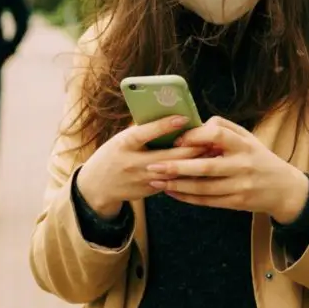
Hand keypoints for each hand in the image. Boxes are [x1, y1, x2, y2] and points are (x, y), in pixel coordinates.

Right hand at [76, 115, 208, 219]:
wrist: (97, 186)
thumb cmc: (113, 155)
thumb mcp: (121, 139)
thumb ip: (142, 131)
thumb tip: (167, 116)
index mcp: (124, 145)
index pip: (145, 133)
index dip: (165, 125)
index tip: (184, 117)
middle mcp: (133, 163)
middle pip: (168, 157)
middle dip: (191, 148)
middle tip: (210, 139)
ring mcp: (142, 180)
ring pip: (174, 172)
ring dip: (193, 163)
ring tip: (211, 152)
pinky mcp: (149, 191)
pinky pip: (172, 182)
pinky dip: (186, 174)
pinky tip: (201, 167)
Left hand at [145, 116, 308, 223]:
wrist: (283, 189)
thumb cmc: (259, 158)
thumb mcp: (248, 138)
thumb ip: (224, 128)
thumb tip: (196, 125)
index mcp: (245, 145)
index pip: (218, 135)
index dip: (195, 136)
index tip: (177, 140)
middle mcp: (243, 165)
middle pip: (206, 167)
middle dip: (177, 166)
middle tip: (153, 164)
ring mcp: (240, 186)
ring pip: (203, 188)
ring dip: (177, 184)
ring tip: (156, 180)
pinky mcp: (236, 203)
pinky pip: (207, 201)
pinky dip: (187, 197)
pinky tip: (171, 191)